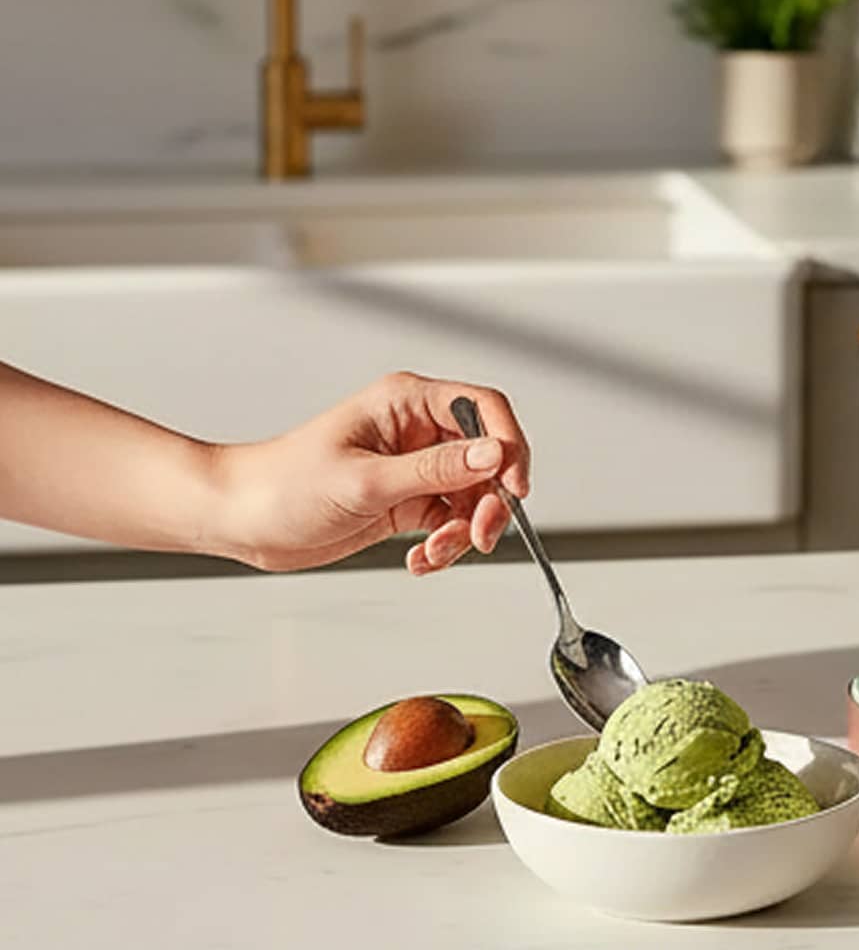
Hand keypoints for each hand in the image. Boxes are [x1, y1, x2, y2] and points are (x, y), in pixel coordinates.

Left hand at [213, 372, 531, 573]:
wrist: (240, 520)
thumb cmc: (282, 485)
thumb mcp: (366, 480)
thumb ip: (435, 470)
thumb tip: (494, 455)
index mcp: (406, 403)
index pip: (483, 408)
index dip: (509, 445)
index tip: (515, 486)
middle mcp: (416, 431)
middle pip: (487, 458)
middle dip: (490, 501)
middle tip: (481, 535)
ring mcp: (412, 467)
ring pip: (473, 496)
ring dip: (465, 531)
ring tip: (436, 552)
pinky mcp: (405, 501)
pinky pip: (449, 522)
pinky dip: (444, 545)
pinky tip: (419, 559)